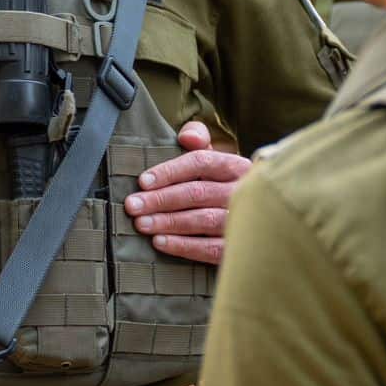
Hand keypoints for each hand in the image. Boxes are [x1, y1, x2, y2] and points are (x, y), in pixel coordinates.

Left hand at [121, 121, 250, 266]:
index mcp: (235, 166)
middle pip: (198, 192)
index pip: (201, 162)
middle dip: (161, 199)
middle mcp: (242, 192)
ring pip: (203, 219)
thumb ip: (198, 138)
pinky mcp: (237, 247)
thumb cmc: (219, 185)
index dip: (169, 171)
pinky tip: (160, 242)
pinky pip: (210, 248)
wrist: (251, 223)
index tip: (142, 181)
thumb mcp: (212, 158)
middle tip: (133, 206)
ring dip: (168, 222)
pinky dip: (183, 245)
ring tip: (142, 224)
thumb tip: (187, 136)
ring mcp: (244, 221)